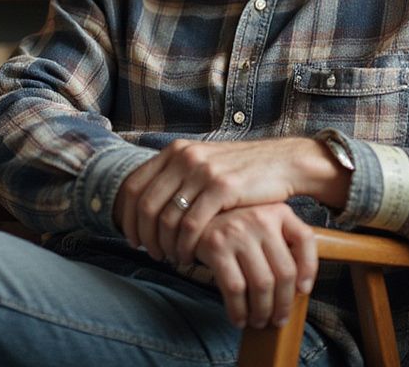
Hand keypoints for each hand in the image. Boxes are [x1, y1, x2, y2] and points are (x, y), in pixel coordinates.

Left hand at [115, 138, 326, 264]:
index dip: (126, 217)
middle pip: (146, 205)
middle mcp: (184, 157)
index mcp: (175, 151)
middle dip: (145, 236)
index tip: (132, 237)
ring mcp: (203, 171)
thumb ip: (178, 177)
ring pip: (167, 218)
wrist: (282, 162)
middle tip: (152, 253)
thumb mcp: (205, 164)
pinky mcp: (221, 187)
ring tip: (171, 257)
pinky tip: (188, 255)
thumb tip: (148, 205)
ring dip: (165, 244)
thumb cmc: (242, 171)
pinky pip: (191, 224)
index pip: (134, 186)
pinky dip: (184, 245)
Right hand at [195, 203, 317, 328]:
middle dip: (283, 304)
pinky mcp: (216, 247)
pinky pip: (235, 288)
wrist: (191, 218)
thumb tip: (299, 287)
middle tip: (278, 320)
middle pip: (284, 271)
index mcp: (278, 211)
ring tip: (258, 321)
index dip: (309, 269)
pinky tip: (239, 318)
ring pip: (261, 284)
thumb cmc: (233, 227)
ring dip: (262, 311)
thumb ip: (282, 242)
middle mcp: (260, 218)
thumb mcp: (263, 223)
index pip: (305, 239)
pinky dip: (239, 310)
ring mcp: (238, 232)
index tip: (303, 291)